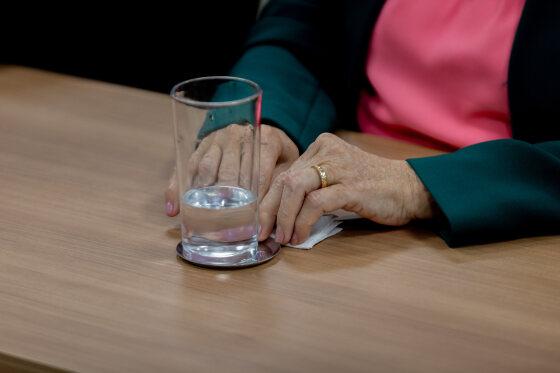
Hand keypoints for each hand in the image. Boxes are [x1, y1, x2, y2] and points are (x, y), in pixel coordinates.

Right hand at [165, 124, 298, 215]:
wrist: (259, 125)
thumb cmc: (275, 151)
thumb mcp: (287, 162)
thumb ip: (280, 184)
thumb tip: (276, 219)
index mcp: (265, 140)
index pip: (260, 175)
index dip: (258, 203)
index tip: (256, 228)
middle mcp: (238, 136)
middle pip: (230, 173)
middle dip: (227, 203)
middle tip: (226, 230)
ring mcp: (216, 139)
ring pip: (206, 169)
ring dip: (202, 196)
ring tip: (199, 222)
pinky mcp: (200, 144)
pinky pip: (187, 166)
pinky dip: (177, 188)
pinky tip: (174, 209)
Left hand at [258, 133, 435, 244]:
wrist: (410, 189)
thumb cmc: (371, 189)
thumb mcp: (335, 179)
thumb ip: (310, 188)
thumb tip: (277, 214)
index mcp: (320, 147)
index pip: (284, 173)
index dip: (267, 201)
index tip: (260, 223)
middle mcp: (326, 151)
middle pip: (285, 179)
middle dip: (269, 210)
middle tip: (263, 234)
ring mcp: (339, 167)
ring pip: (295, 188)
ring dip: (284, 217)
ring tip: (283, 238)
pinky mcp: (351, 185)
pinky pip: (316, 203)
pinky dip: (302, 222)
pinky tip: (300, 235)